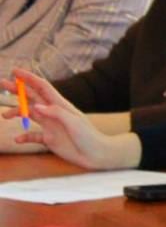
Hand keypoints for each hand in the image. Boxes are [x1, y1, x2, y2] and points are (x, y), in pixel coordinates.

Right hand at [8, 70, 139, 168]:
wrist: (96, 155)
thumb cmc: (88, 136)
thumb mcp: (73, 122)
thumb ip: (55, 113)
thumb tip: (35, 106)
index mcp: (60, 105)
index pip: (42, 87)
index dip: (29, 78)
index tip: (15, 71)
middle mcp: (53, 113)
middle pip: (32, 98)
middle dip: (17, 90)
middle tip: (2, 84)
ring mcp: (50, 125)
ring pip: (29, 115)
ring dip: (16, 112)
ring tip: (5, 115)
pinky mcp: (49, 139)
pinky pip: (33, 136)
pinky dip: (24, 136)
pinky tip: (18, 139)